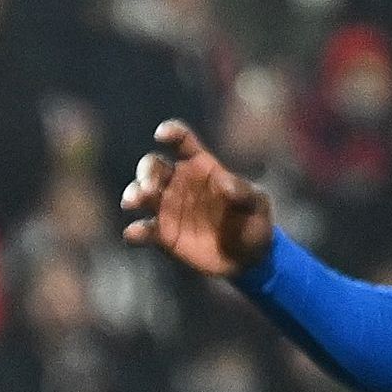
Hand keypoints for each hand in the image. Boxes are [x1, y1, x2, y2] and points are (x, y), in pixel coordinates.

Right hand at [118, 120, 277, 277]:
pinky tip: (134, 233)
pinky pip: (145, 229)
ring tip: (134, 202)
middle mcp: (179, 183)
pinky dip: (137, 231)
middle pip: (153, 166)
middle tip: (149, 187)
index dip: (171, 132)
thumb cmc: (253, 223)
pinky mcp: (163, 234)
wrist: (248, 259)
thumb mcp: (256, 204)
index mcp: (202, 166)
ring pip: (142, 194)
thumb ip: (242, 191)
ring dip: (135, 194)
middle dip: (146, 172)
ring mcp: (168, 208)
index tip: (161, 135)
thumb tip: (224, 182)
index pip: (182, 142)